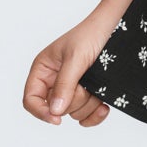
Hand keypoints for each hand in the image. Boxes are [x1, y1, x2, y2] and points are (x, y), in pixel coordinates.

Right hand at [22, 9, 117, 126]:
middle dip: (74, 100)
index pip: (31, 99)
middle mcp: (55, 81)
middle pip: (56, 109)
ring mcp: (72, 89)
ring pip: (74, 113)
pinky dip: (96, 114)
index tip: (57, 119)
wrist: (115, 27)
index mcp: (43, 70)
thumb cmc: (91, 35)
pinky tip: (104, 106)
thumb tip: (54, 110)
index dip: (41, 111)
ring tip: (97, 85)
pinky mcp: (89, 95)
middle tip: (85, 83)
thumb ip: (64, 84)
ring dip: (88, 104)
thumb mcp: (75, 58)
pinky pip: (87, 116)